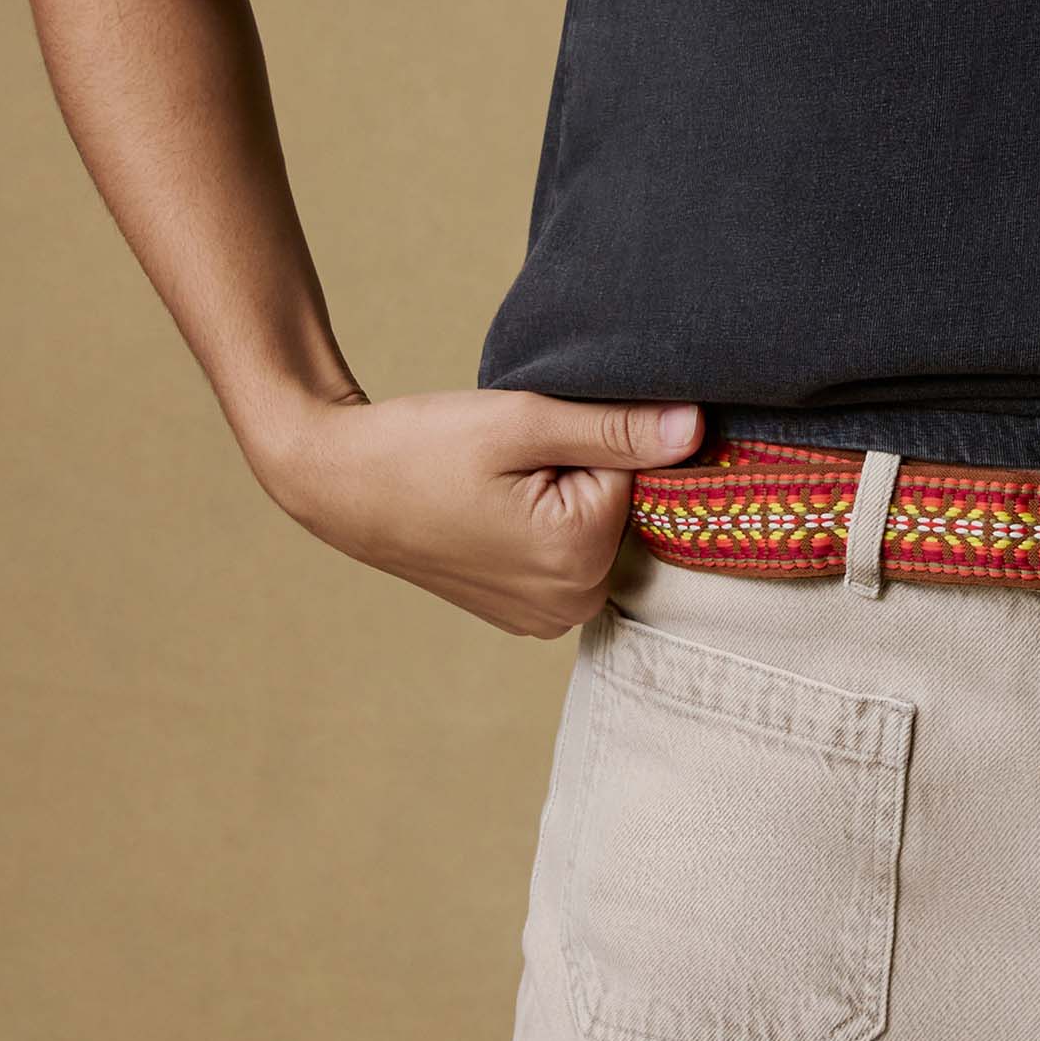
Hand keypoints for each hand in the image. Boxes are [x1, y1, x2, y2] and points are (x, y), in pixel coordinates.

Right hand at [247, 387, 707, 635]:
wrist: (342, 484)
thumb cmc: (424, 446)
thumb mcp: (523, 423)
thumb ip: (616, 429)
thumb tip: (697, 428)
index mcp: (578, 558)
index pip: (638, 470)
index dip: (590, 439)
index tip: (532, 440)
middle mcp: (573, 604)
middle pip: (621, 507)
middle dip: (582, 471)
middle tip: (510, 462)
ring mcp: (549, 617)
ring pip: (596, 529)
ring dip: (564, 496)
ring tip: (496, 486)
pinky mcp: (528, 615)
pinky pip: (569, 553)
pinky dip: (546, 524)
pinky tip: (494, 509)